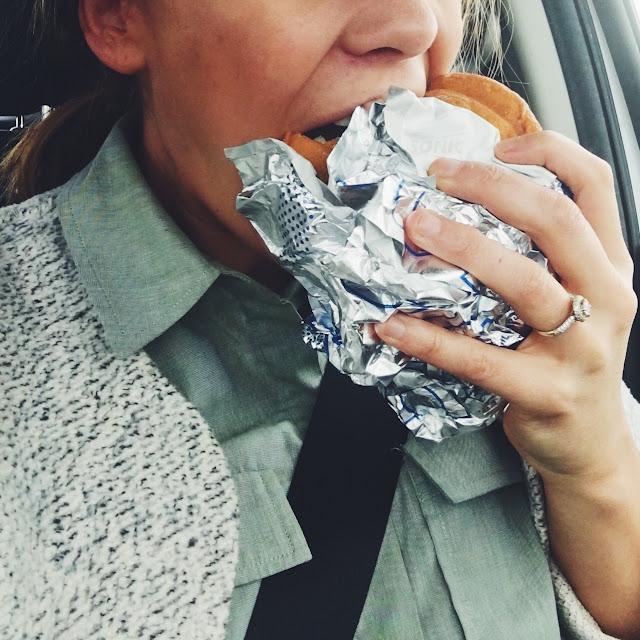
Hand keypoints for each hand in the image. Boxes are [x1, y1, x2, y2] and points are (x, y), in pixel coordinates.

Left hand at [376, 131, 637, 484]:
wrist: (589, 443)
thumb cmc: (570, 361)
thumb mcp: (577, 299)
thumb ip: (543, 256)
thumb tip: (469, 208)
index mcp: (610, 265)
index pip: (594, 185)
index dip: (547, 152)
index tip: (494, 145)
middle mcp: (606, 298)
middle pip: (555, 221)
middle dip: (491, 188)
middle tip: (437, 177)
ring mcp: (582, 348)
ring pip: (522, 283)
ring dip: (462, 248)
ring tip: (414, 229)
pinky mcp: (547, 393)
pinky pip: (481, 360)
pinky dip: (431, 339)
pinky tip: (392, 324)